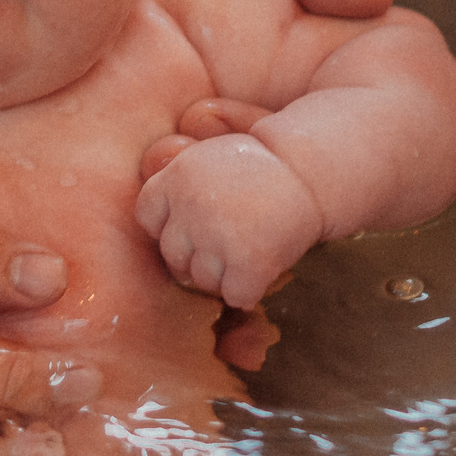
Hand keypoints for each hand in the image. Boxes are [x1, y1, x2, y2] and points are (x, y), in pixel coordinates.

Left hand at [135, 113, 321, 309]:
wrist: (309, 171)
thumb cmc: (259, 169)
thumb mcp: (207, 159)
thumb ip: (179, 189)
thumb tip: (159, 237)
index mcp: (176, 177)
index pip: (147, 218)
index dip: (170, 226)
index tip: (196, 223)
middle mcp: (190, 208)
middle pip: (173, 256)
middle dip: (197, 257)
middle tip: (229, 242)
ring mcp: (218, 237)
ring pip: (202, 282)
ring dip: (224, 276)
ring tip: (248, 250)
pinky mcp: (248, 262)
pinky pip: (235, 296)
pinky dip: (249, 290)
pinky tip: (262, 267)